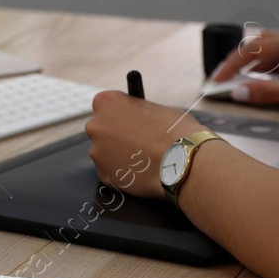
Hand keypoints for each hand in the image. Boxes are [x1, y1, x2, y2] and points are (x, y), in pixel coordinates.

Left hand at [85, 91, 202, 199]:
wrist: (183, 161)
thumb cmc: (175, 130)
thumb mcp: (156, 109)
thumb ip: (138, 113)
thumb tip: (138, 120)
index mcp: (106, 102)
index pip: (105, 104)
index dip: (120, 113)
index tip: (129, 119)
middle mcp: (95, 125)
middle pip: (101, 128)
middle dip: (115, 134)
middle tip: (136, 140)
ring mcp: (96, 152)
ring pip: (105, 152)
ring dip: (118, 154)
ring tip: (143, 158)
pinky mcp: (103, 175)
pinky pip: (112, 171)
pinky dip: (123, 172)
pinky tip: (141, 171)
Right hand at [208, 29, 278, 112]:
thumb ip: (268, 92)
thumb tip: (240, 91)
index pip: (253, 49)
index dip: (231, 65)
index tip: (218, 80)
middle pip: (261, 46)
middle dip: (242, 63)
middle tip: (227, 81)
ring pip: (274, 53)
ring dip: (258, 68)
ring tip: (247, 86)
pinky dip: (274, 71)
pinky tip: (272, 84)